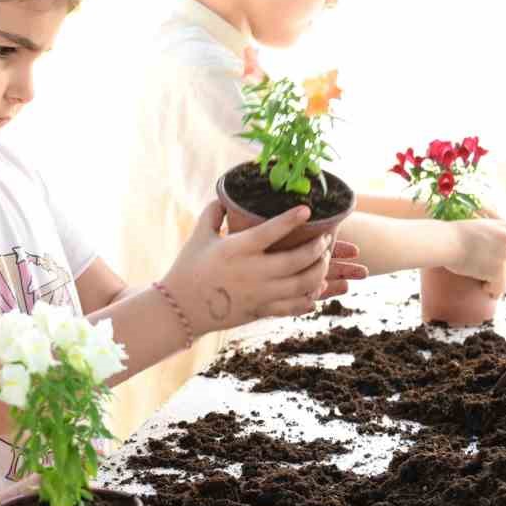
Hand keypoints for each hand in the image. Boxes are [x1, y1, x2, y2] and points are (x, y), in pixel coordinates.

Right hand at [163, 200, 369, 331]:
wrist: (180, 308)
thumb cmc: (188, 268)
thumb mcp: (199, 235)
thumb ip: (213, 213)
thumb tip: (225, 196)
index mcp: (237, 250)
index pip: (271, 232)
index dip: (292, 220)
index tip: (307, 210)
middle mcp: (252, 272)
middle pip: (297, 259)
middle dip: (318, 247)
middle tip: (325, 238)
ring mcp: (259, 294)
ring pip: (302, 284)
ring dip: (319, 271)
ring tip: (323, 261)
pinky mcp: (261, 310)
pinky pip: (294, 306)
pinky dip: (310, 297)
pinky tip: (316, 287)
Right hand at [445, 219, 505, 297]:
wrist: (443, 241)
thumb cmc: (453, 237)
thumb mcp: (481, 228)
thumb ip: (496, 236)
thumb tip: (503, 254)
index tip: (504, 271)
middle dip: (504, 276)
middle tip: (490, 282)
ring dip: (497, 284)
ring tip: (484, 285)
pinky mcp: (498, 269)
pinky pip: (500, 288)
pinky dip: (492, 291)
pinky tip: (482, 288)